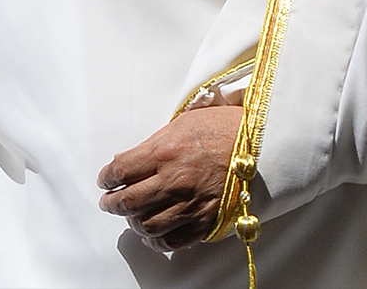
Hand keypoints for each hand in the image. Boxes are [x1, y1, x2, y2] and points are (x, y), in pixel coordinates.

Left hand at [97, 105, 244, 250]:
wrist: (262, 143)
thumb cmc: (221, 128)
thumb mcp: (180, 124)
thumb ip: (151, 145)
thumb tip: (126, 161)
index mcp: (164, 153)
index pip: (120, 171)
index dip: (106, 177)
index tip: (104, 180)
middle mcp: (174, 181)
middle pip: (128, 202)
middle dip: (111, 204)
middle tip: (107, 202)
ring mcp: (191, 204)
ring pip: (148, 225)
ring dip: (132, 223)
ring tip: (130, 217)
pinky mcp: (207, 221)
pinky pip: (174, 241)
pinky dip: (158, 241)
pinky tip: (153, 235)